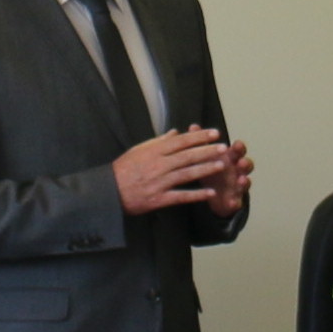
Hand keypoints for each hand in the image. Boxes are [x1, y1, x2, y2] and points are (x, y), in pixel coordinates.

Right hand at [111, 127, 235, 214]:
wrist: (108, 191)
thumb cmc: (123, 169)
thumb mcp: (138, 150)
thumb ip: (159, 141)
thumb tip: (176, 132)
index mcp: (154, 151)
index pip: (181, 141)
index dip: (199, 137)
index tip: (214, 133)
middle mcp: (158, 165)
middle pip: (187, 156)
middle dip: (207, 150)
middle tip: (224, 147)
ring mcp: (159, 182)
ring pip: (187, 174)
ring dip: (206, 169)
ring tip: (222, 165)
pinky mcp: (159, 199)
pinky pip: (181, 196)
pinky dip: (196, 195)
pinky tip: (210, 193)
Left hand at [202, 139, 255, 218]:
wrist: (213, 195)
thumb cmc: (212, 171)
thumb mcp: (206, 156)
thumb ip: (202, 142)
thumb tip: (193, 126)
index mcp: (230, 159)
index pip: (238, 151)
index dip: (239, 148)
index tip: (237, 144)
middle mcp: (237, 171)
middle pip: (246, 165)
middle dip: (246, 163)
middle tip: (242, 162)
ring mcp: (237, 186)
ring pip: (245, 183)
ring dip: (244, 181)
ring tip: (242, 180)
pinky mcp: (234, 200)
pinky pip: (237, 202)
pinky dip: (235, 202)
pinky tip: (232, 202)